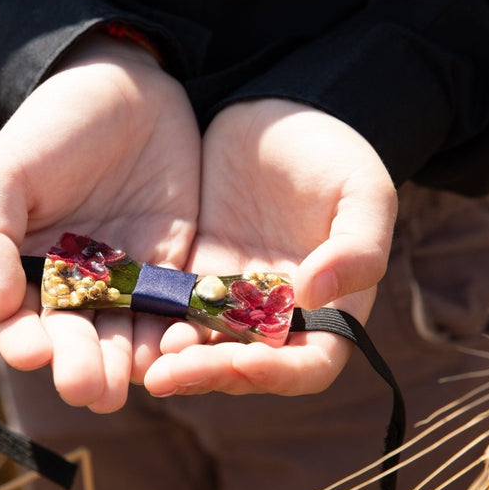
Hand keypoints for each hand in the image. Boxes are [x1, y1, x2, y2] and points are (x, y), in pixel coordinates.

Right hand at [0, 34, 199, 411]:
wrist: (127, 86)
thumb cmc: (55, 125)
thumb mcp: (10, 171)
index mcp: (28, 271)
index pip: (22, 324)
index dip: (25, 343)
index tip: (35, 353)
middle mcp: (77, 288)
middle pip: (77, 342)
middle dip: (81, 368)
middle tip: (90, 392)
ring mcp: (127, 282)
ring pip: (126, 337)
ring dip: (128, 365)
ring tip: (131, 384)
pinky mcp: (174, 270)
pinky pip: (175, 311)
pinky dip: (177, 333)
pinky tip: (179, 349)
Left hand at [144, 99, 396, 396]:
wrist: (277, 114)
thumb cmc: (334, 154)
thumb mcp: (362, 191)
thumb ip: (359, 247)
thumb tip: (317, 296)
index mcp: (329, 311)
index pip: (309, 367)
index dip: (279, 374)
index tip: (244, 360)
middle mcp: (279, 319)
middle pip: (248, 369)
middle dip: (212, 375)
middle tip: (170, 374)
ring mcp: (230, 302)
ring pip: (202, 350)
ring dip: (177, 364)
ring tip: (148, 365)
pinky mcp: (191, 278)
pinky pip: (169, 312)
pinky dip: (151, 325)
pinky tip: (126, 325)